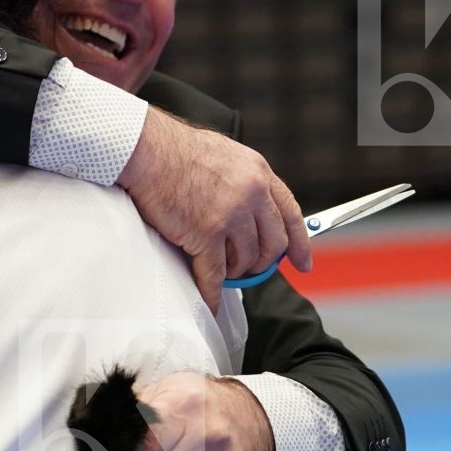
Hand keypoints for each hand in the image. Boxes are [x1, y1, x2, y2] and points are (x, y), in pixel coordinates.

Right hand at [116, 107, 311, 310]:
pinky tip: (211, 301)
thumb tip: (251, 208)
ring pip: (245, 260)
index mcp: (259, 173)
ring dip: (234, 271)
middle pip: (273, 243)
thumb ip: (244, 180)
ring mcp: (230, 215)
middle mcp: (251, 194)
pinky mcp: (205, 233)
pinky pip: (215, 274)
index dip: (299, 243)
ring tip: (221, 270)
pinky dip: (212, 292)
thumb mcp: (227, 155)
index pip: (290, 214)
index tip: (303, 262)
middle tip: (250, 270)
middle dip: (263, 263)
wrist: (147, 150)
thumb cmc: (176, 149)